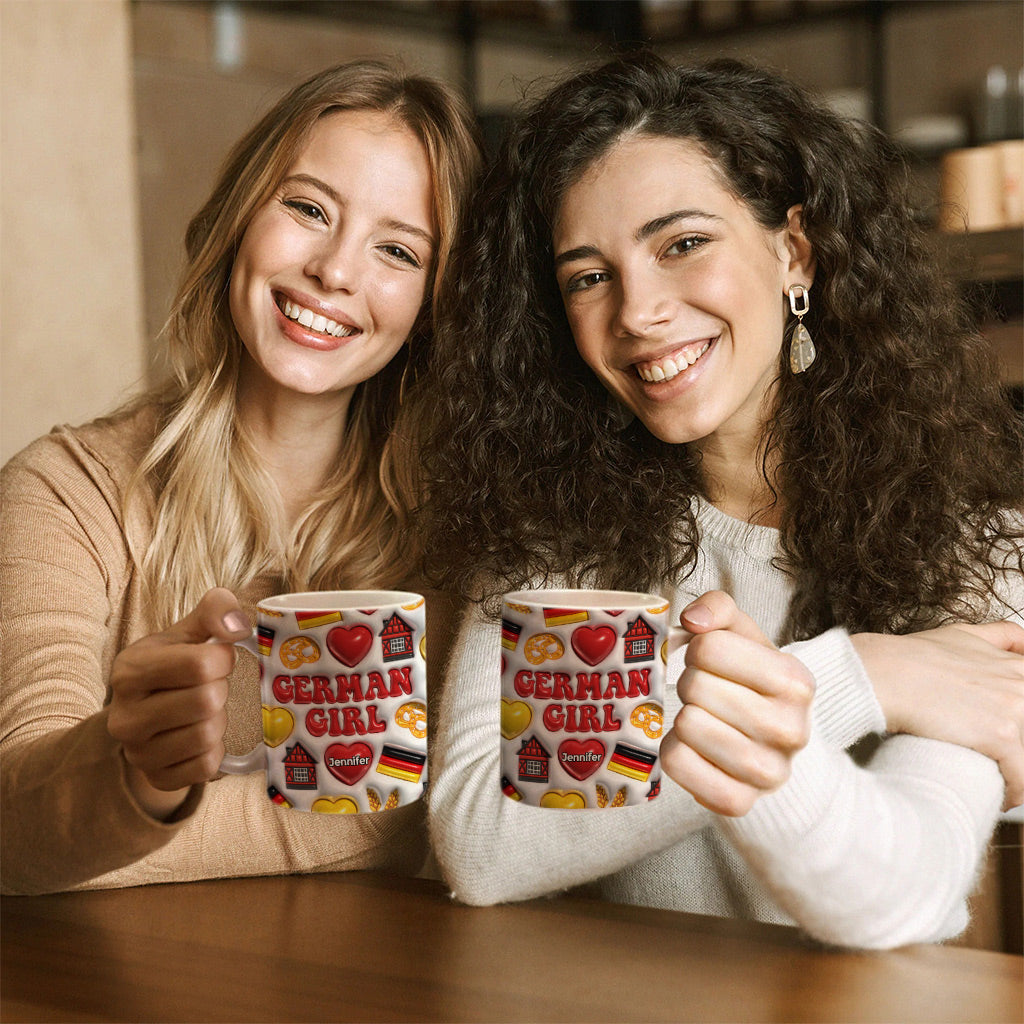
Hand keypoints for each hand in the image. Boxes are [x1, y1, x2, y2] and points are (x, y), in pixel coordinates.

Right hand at [107, 588, 249, 818]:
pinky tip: (201, 736)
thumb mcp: (188, 631)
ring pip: (208, 735)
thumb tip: (238, 625)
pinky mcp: (156, 778)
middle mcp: (125, 716)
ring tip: (204, 711)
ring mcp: (137, 753)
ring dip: (219, 720)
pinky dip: (215, 750)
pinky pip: (207, 767)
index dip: (223, 659)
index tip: (218, 659)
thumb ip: (215, 611)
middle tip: (210, 687)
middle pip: (206, 701)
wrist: (146, 714)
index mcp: (129, 671)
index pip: (199, 664)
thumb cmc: (173, 666)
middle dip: (220, 690)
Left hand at [660, 591, 814, 816]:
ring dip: (682, 717)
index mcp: (795, 681)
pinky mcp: (739, 802)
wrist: (771, 745)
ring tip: (701, 718)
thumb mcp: (743, 636)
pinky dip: (673, 750)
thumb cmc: (748, 681)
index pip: (709, 647)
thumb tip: (693, 619)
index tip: (709, 661)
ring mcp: (768, 773)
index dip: (697, 649)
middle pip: (694, 687)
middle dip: (689, 684)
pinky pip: (676, 763)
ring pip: (686, 726)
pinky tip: (693, 747)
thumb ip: (719, 608)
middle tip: (704, 693)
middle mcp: (791, 729)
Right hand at [852, 622, 1023, 809]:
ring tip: (1001, 783)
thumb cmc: (910, 657)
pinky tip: (1000, 796)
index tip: (1007, 734)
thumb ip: (998, 636)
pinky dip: (1014, 793)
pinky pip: (1022, 779)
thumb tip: (1021, 640)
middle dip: (1017, 747)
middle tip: (999, 758)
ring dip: (1018, 772)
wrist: (883, 673)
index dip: (1017, 721)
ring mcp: (1015, 709)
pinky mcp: (1002, 735)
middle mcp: (1021, 684)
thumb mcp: (960, 634)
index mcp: (1015, 665)